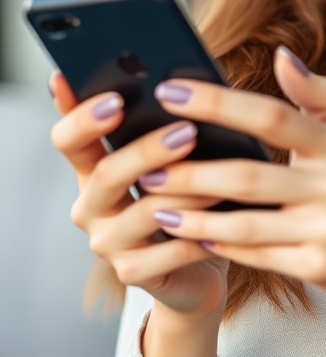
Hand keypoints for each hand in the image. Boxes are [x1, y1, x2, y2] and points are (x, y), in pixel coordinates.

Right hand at [49, 73, 227, 319]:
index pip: (69, 139)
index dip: (84, 118)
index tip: (114, 98)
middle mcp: (92, 205)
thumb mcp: (177, 158)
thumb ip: (172, 125)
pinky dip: (199, 235)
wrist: (200, 261)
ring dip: (187, 191)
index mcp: (95, 168)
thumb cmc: (190, 195)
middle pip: (107, 173)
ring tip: (222, 177)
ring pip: (143, 212)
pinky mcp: (133, 273)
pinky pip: (168, 252)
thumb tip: (191, 83)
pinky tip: (226, 222)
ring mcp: (108, 242)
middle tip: (189, 132)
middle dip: (149, 150)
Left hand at [144, 47, 325, 354]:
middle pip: (249, 175)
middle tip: (146, 164)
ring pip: (244, 222)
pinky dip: (220, 246)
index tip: (172, 92)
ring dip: (193, 215)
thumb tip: (282, 55)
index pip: (273, 116)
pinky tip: (192, 236)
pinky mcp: (317, 268)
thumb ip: (320, 96)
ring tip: (155, 203)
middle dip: (192, 170)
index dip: (220, 103)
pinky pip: (256, 255)